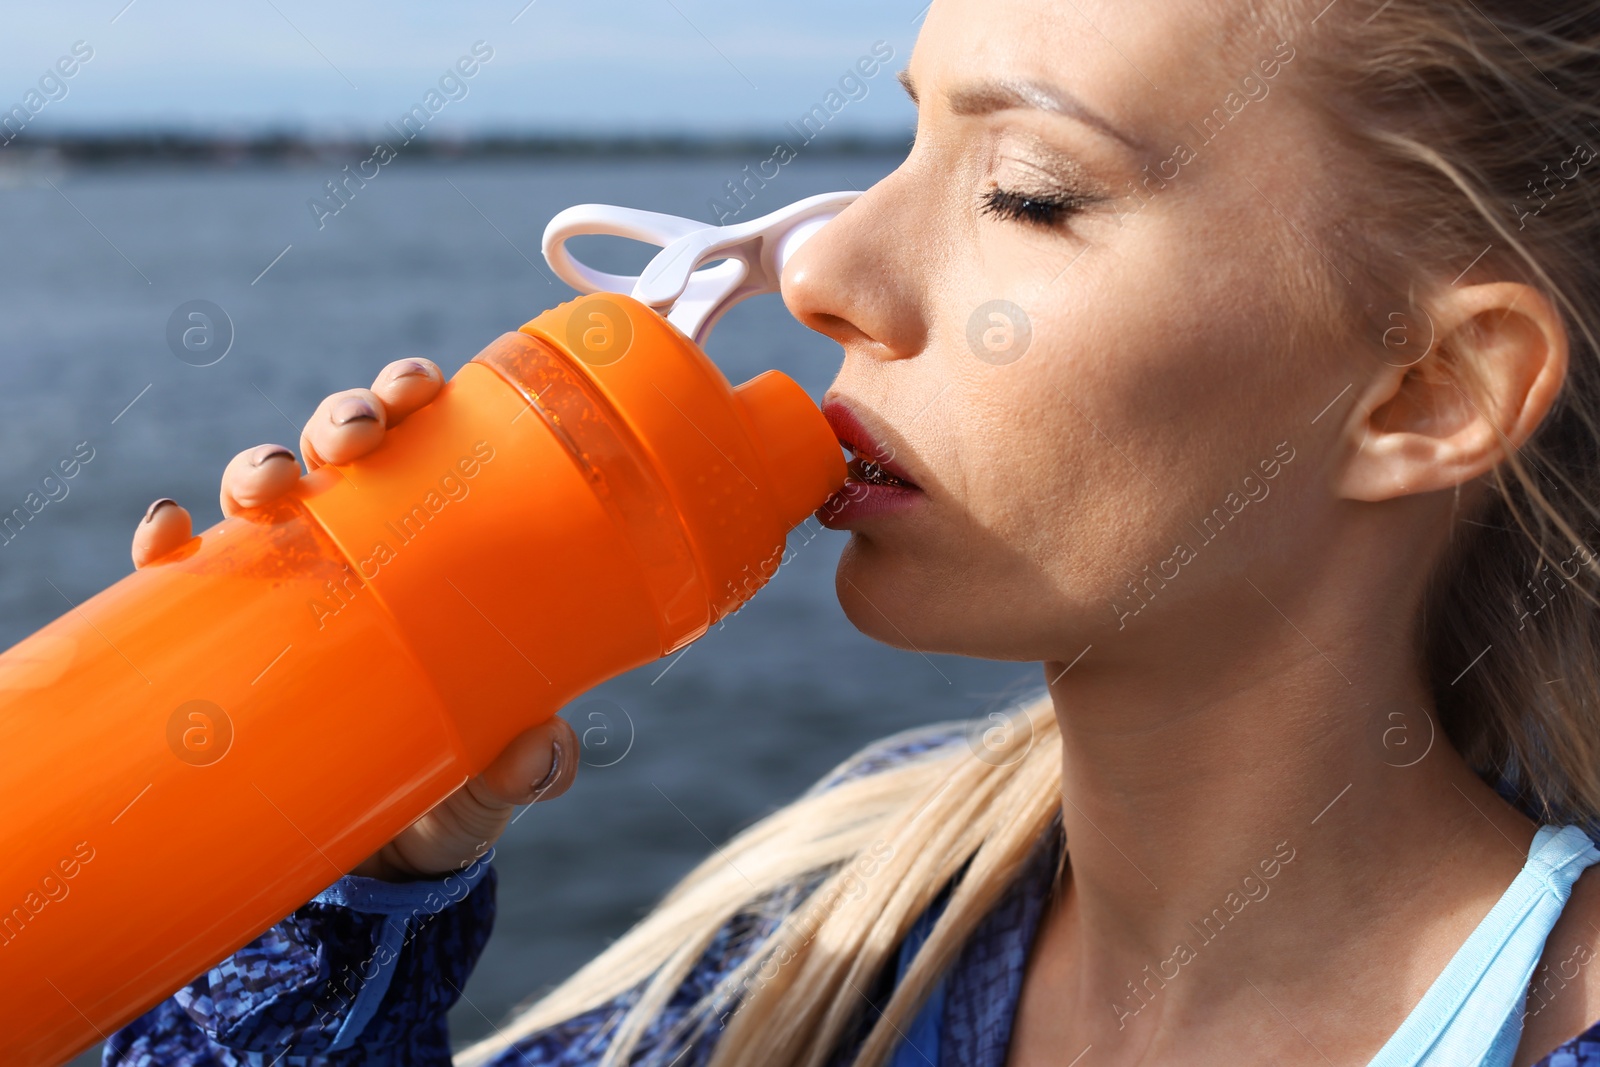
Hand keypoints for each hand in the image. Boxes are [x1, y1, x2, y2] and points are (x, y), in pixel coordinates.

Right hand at [130, 358, 578, 881]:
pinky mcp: (223, 633)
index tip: (420, 387)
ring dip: (258, 468)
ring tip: (268, 487)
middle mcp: (361, 545)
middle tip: (357, 435)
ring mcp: (289, 582)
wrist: (379, 861)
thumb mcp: (496, 775)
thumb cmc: (456, 785)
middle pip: (344, 447)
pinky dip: (167, 545)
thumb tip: (542, 751)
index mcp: (437, 543)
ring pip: (263, 492)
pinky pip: (184, 574)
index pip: (427, 443)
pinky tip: (167, 537)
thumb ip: (526, 765)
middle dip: (343, 417)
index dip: (414, 396)